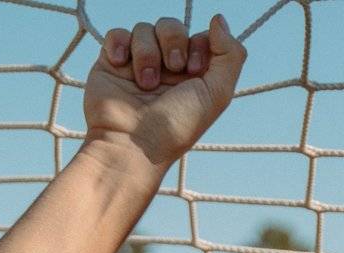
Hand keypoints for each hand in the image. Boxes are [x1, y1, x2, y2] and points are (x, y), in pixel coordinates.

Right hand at [83, 14, 244, 168]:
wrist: (131, 144)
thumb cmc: (176, 125)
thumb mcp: (217, 94)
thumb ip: (230, 55)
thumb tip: (219, 18)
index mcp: (194, 75)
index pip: (201, 37)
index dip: (199, 45)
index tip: (193, 71)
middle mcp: (168, 67)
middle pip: (172, 25)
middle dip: (173, 43)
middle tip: (172, 70)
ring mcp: (139, 63)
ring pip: (145, 28)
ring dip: (147, 53)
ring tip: (145, 83)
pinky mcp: (112, 62)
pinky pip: (118, 33)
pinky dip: (120, 44)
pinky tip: (121, 65)